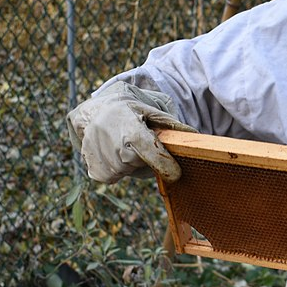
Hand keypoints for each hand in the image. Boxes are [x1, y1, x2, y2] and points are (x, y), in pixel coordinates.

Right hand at [66, 81, 195, 182]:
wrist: (92, 113)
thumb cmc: (126, 110)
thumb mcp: (148, 109)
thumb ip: (170, 124)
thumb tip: (194, 135)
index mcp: (131, 131)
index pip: (154, 155)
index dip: (167, 166)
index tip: (176, 174)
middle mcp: (115, 148)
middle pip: (143, 165)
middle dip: (145, 157)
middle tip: (136, 141)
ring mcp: (104, 162)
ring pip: (130, 171)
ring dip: (130, 162)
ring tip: (121, 143)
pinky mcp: (97, 173)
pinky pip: (117, 177)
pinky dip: (118, 168)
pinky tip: (112, 152)